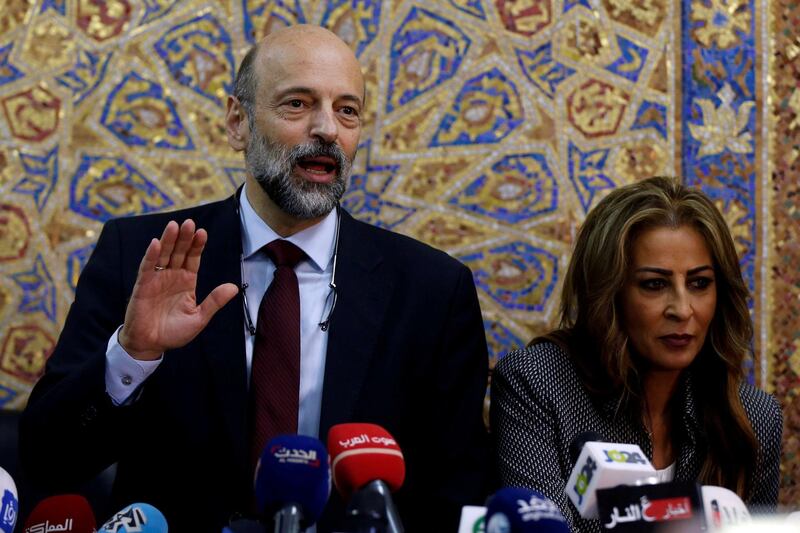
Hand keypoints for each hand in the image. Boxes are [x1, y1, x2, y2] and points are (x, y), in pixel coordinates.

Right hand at [118, 219, 238, 359]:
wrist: (151, 345)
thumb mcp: (199, 318)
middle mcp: (172, 276)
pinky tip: (156, 243)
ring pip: (164, 255)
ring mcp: (157, 279)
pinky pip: (147, 267)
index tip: (203, 233)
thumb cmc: (174, 333)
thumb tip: (234, 287)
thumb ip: (214, 302)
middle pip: (179, 252)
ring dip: (169, 240)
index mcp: (187, 282)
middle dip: (185, 238)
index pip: (193, 259)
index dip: (197, 246)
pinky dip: (151, 255)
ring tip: (175, 226)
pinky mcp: (143, 285)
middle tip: (190, 222)